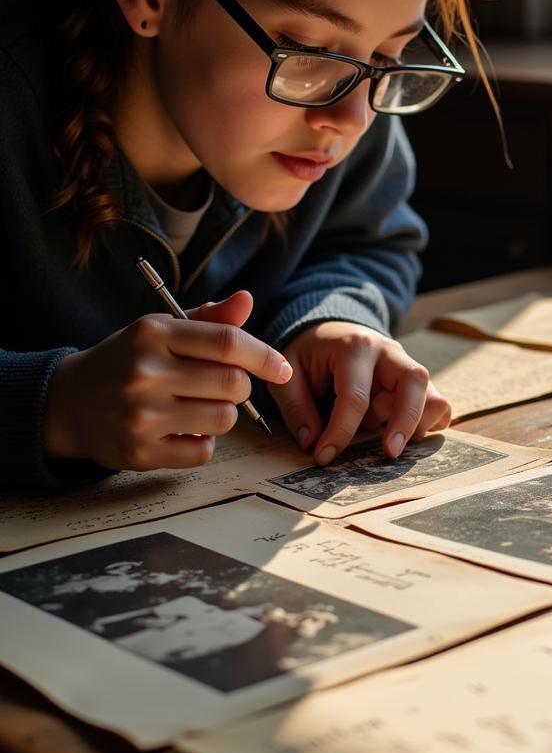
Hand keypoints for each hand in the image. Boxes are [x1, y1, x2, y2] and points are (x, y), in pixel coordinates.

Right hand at [43, 291, 291, 470]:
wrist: (67, 403)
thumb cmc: (128, 360)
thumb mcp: (161, 329)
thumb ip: (209, 319)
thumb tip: (247, 300)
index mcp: (154, 334)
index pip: (228, 342)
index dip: (265, 356)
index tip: (282, 368)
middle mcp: (145, 373)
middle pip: (232, 384)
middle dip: (242, 387)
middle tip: (226, 387)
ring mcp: (140, 416)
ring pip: (223, 419)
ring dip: (224, 415)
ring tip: (198, 407)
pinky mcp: (138, 453)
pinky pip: (203, 452)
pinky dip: (203, 443)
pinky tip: (182, 431)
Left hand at [269, 321, 451, 464]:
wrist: (332, 330)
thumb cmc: (311, 355)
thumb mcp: (290, 373)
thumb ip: (297, 407)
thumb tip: (312, 443)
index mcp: (355, 347)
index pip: (356, 396)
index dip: (341, 432)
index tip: (324, 457)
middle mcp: (389, 353)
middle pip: (413, 384)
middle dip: (403, 423)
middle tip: (388, 453)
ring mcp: (408, 366)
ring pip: (433, 395)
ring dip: (416, 425)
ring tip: (389, 441)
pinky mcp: (417, 381)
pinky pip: (439, 403)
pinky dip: (430, 425)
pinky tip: (406, 437)